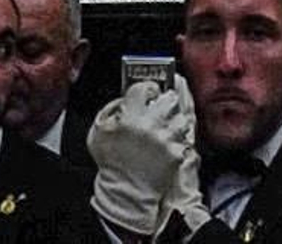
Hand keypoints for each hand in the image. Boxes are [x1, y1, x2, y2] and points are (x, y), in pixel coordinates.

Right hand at [90, 80, 204, 238]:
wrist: (125, 194)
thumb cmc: (111, 163)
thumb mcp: (98, 131)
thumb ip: (110, 108)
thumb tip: (126, 97)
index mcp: (129, 117)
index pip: (145, 87)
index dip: (146, 88)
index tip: (148, 93)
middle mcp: (150, 125)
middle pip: (168, 97)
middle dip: (164, 101)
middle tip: (159, 107)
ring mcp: (165, 140)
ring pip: (180, 115)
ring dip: (173, 119)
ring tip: (165, 126)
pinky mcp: (176, 153)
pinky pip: (184, 135)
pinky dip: (177, 137)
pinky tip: (167, 142)